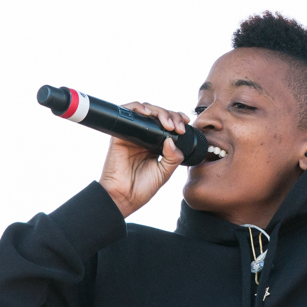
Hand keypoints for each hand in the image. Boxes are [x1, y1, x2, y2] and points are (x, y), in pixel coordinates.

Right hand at [98, 102, 189, 217]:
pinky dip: (136, 107)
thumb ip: (173, 157)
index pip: (167, 124)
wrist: (124, 198)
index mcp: (155, 145)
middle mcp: (144, 137)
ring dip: (159, 111)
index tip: (186, 123)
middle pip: (158, 114)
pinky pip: (127, 114)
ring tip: (167, 124)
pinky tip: (147, 113)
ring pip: (145, 111)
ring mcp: (132, 135)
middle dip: (171, 115)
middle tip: (178, 127)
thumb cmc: (142, 188)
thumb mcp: (165, 172)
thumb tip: (172, 139)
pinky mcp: (119, 135)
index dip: (177, 118)